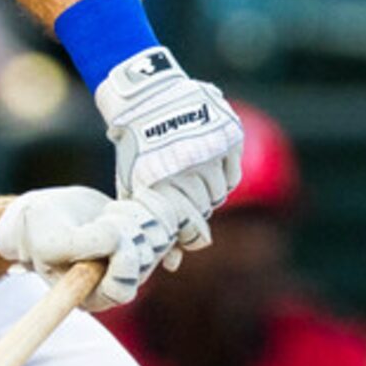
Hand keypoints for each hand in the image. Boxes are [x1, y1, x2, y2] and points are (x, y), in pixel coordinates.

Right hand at [0, 186, 174, 310]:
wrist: (47, 213)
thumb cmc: (39, 230)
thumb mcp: (50, 240)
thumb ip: (81, 245)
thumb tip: (116, 240)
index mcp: (92, 294)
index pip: (124, 290)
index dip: (122, 263)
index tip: (108, 237)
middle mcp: (117, 281)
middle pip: (144, 261)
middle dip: (125, 232)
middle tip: (102, 219)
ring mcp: (134, 260)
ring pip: (157, 240)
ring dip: (135, 217)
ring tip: (108, 213)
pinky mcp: (144, 238)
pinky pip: (165, 225)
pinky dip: (151, 209)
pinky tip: (129, 204)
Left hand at [93, 48, 243, 251]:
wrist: (147, 99)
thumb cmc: (136, 149)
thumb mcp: (133, 187)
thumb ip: (150, 224)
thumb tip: (174, 266)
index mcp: (164, 182)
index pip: (189, 226)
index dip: (187, 233)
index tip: (183, 231)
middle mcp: (191, 167)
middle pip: (205, 209)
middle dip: (194, 209)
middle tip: (183, 199)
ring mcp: (211, 151)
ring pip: (220, 193)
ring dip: (207, 193)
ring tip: (190, 182)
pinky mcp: (227, 138)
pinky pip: (232, 175)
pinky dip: (221, 177)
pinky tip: (206, 170)